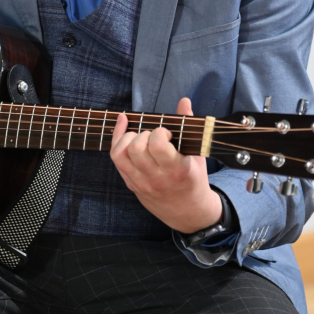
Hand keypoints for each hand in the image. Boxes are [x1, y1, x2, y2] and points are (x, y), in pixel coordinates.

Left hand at [110, 97, 222, 233]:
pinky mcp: (131, 184)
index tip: (167, 133)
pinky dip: (117, 141)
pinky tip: (124, 128)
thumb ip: (188, 126)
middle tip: (154, 137)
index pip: (157, 145)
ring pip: (120, 154)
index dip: (160, 132)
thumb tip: (184, 101)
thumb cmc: (194, 179)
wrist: (187, 213)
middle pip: (136, 148)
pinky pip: (116, 160)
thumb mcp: (197, 155)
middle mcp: (156, 178)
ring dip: (127, 138)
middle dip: (143, 134)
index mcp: (177, 170)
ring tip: (140, 136)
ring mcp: (141, 183)